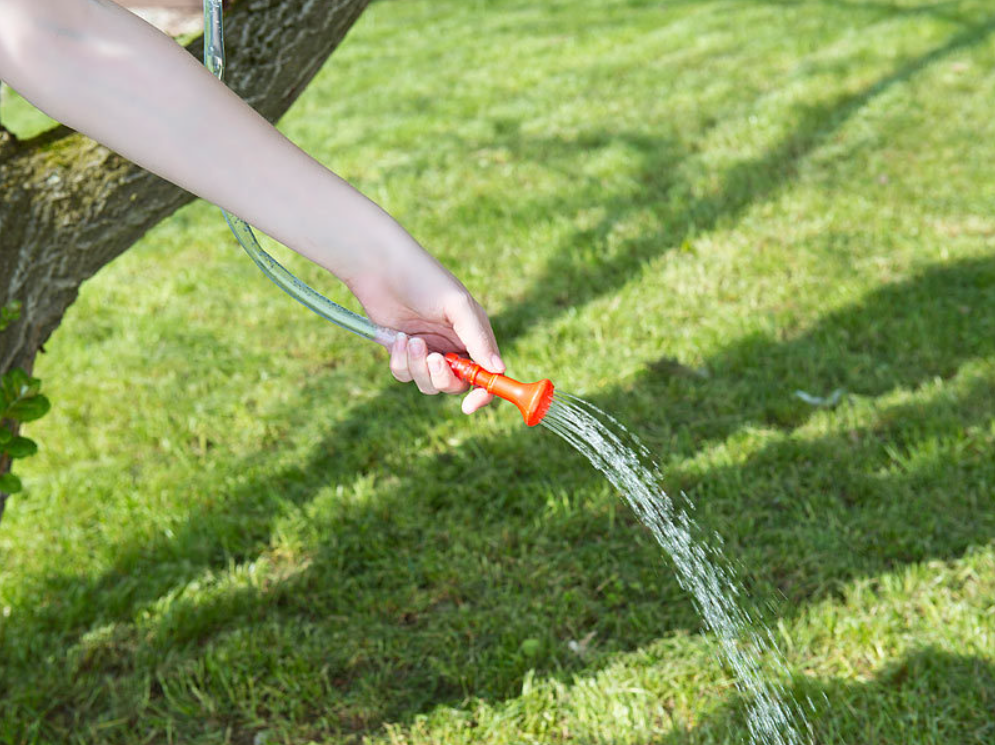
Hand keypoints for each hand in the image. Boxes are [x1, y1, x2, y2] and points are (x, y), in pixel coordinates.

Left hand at [345, 246, 504, 413]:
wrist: (380, 267)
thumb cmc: (424, 279)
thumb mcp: (457, 306)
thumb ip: (478, 339)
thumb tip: (499, 370)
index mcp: (474, 335)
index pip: (487, 374)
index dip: (484, 393)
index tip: (470, 405)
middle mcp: (453, 347)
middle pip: (455, 385)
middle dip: (442, 377)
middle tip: (433, 357)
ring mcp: (428, 351)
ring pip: (427, 384)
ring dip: (417, 366)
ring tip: (409, 339)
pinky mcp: (403, 352)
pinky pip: (404, 374)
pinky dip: (399, 360)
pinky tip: (395, 337)